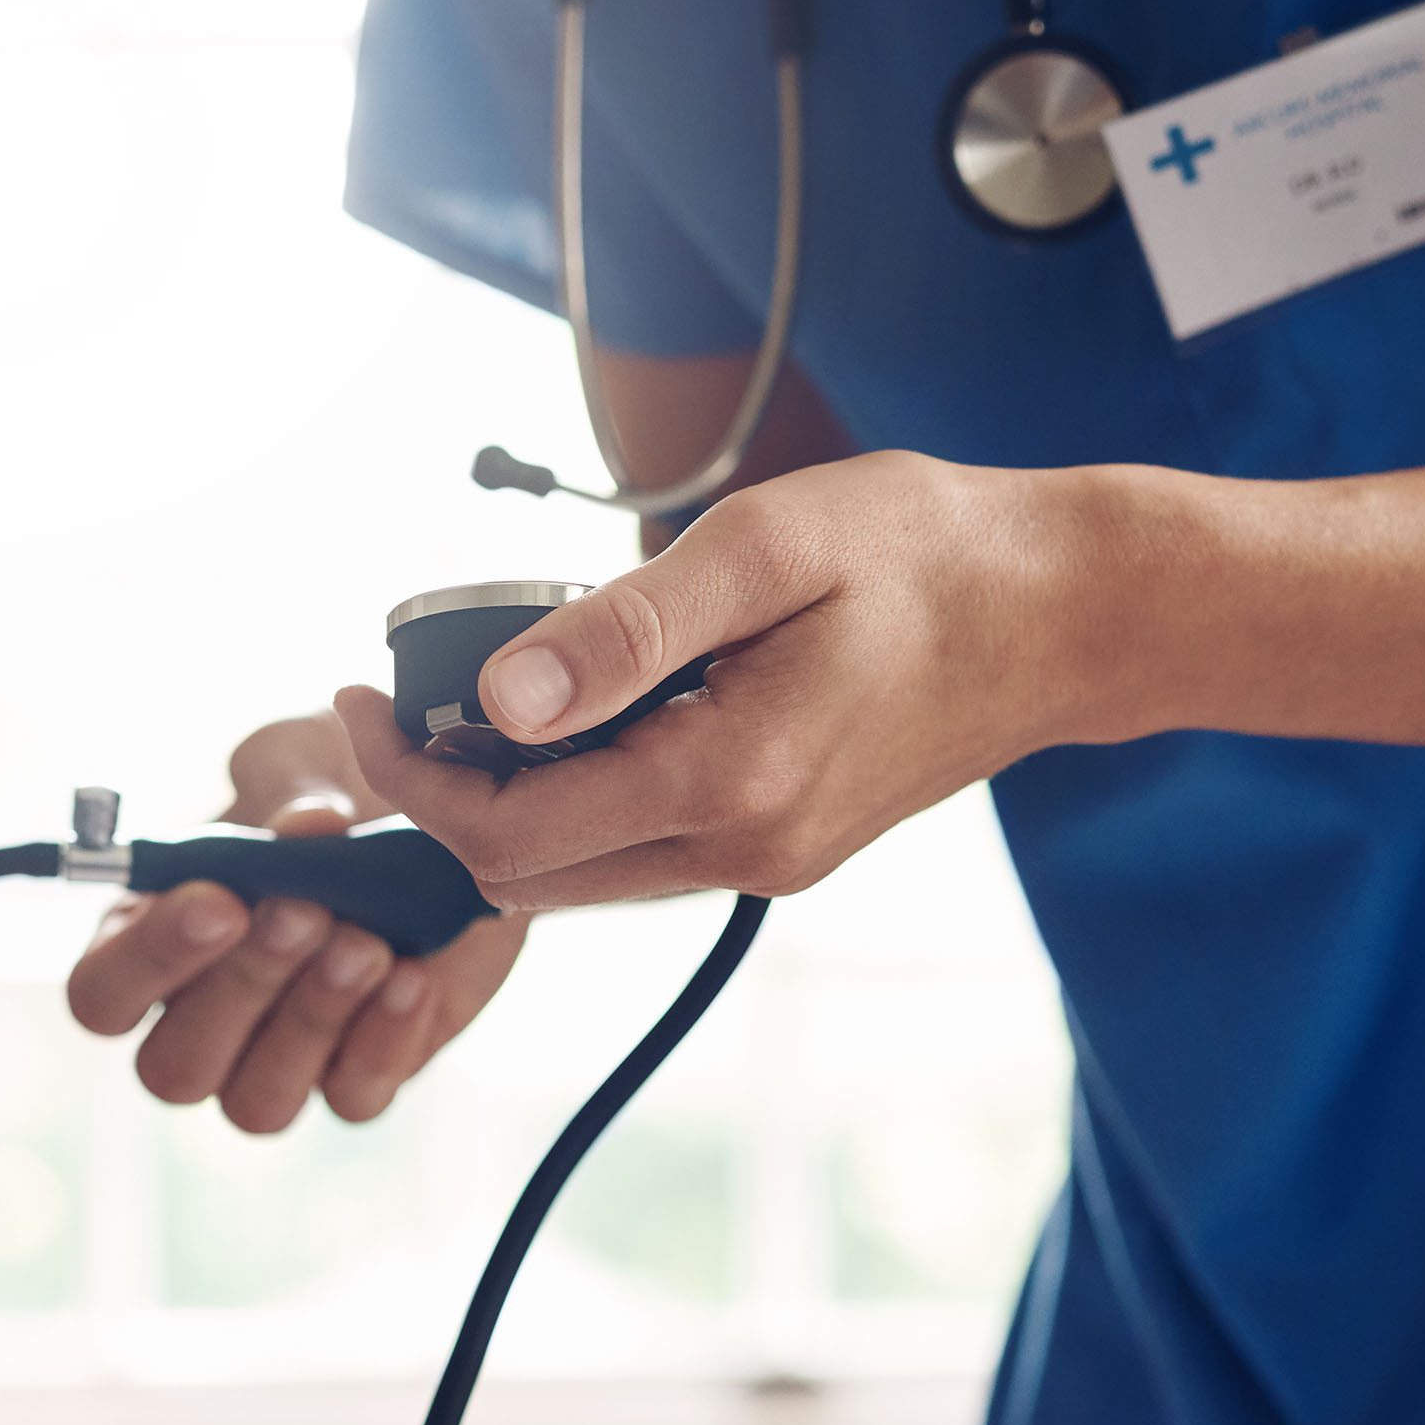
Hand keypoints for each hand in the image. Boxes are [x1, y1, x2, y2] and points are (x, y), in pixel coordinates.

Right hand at [65, 711, 528, 1129]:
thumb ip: (286, 794)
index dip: (148, 961)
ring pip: (258, 1103)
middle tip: (305, 911)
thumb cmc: (332, 797)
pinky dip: (383, 1042)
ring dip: (311, 1021)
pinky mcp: (357, 1081)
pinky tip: (413, 976)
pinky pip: (353, 1101)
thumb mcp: (301, 768)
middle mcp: (197, 1026)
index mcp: (147, 948)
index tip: (218, 900)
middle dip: (242, 988)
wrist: (433, 835)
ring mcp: (274, 1069)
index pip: (102, 995)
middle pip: (175, 1068)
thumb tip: (307, 829)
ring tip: (367, 944)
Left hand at [325, 451, 1092, 912]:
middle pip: (531, 877)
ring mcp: (770, 861)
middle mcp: (746, 849)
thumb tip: (499, 698)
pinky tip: (573, 724)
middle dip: (445, 800)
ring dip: (511, 810)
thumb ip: (626, 628)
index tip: (357, 698)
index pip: (511, 833)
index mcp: (731, 781)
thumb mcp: (767, 547)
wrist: (1067, 612)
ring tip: (470, 709)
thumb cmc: (929, 551)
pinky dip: (582, 806)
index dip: (411, 777)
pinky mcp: (788, 849)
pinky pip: (646, 855)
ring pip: (584, 877)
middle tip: (393, 704)